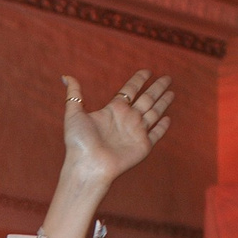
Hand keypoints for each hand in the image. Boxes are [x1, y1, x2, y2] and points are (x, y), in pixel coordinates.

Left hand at [59, 70, 171, 198]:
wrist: (88, 166)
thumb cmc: (79, 142)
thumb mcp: (74, 114)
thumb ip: (74, 94)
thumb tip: (66, 76)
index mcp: (113, 110)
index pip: (129, 91)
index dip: (138, 80)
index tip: (146, 71)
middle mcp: (126, 119)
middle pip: (146, 99)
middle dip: (157, 88)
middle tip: (167, 78)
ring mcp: (136, 133)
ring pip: (154, 113)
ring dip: (163, 103)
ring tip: (171, 93)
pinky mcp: (143, 146)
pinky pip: (156, 134)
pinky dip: (162, 127)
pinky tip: (168, 119)